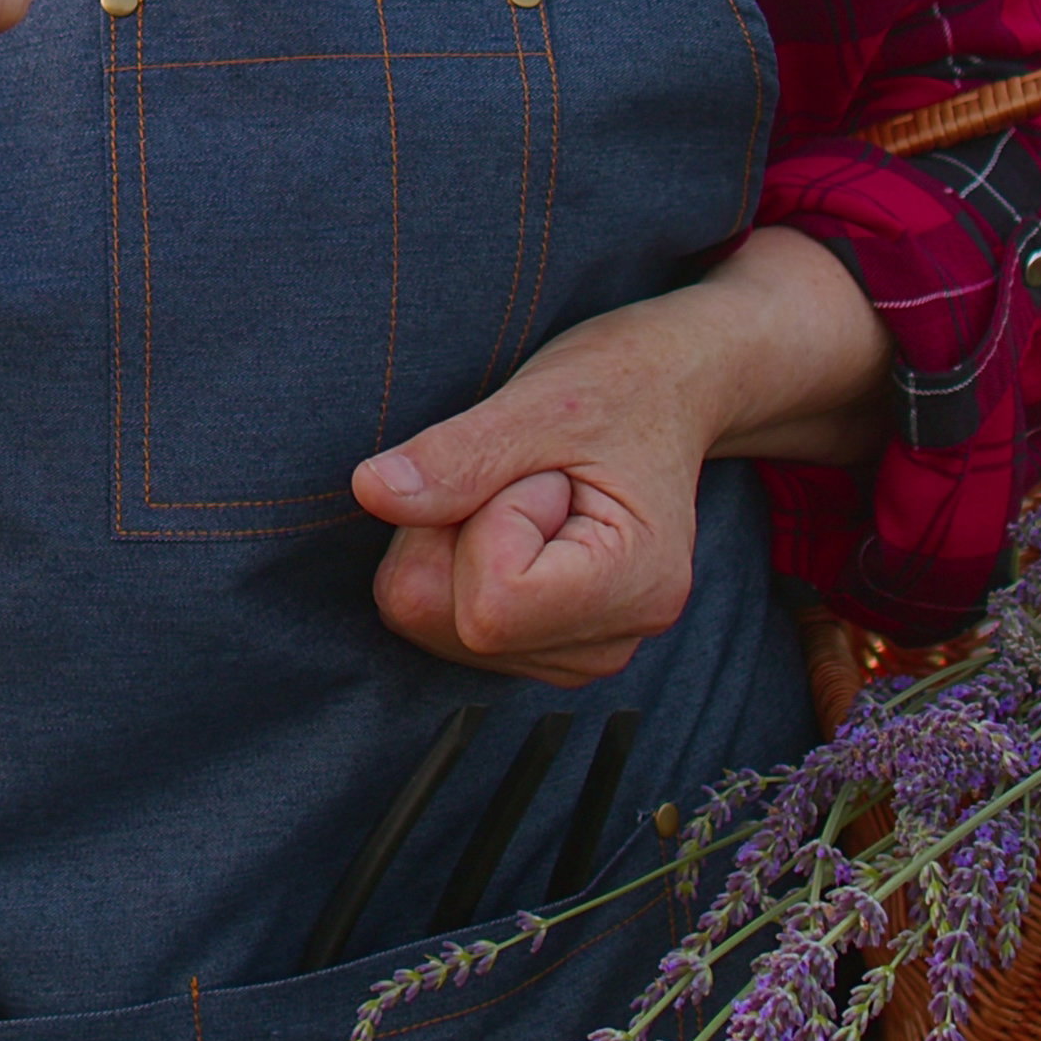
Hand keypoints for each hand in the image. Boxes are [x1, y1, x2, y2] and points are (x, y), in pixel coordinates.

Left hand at [354, 232, 888, 687]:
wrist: (669, 393)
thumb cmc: (619, 384)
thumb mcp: (541, 399)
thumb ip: (459, 455)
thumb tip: (372, 491)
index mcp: (637, 586)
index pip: (490, 604)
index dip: (482, 521)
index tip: (537, 472)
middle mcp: (611, 643)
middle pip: (449, 619)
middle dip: (451, 532)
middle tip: (519, 477)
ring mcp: (576, 656)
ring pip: (434, 624)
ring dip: (451, 545)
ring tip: (523, 495)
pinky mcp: (540, 650)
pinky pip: (441, 623)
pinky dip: (454, 566)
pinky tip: (511, 526)